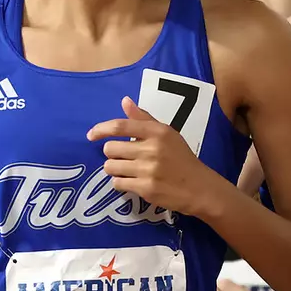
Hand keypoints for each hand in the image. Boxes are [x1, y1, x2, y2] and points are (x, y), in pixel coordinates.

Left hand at [88, 97, 216, 215]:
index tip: (91, 135)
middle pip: (110, 149)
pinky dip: (122, 183)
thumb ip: (143, 119)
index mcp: (157, 132)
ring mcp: (148, 170)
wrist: (199, 188)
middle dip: (113, 155)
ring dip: (116, 170)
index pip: (120, 126)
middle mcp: (152, 149)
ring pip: (111, 167)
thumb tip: (124, 101)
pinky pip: (118, 184)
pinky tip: (134, 182)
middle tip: (124, 158)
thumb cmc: (182, 159)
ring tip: (129, 171)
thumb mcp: (167, 135)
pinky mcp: (146, 188)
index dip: (101, 129)